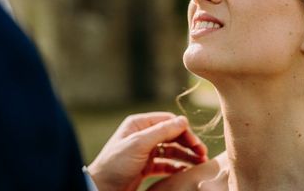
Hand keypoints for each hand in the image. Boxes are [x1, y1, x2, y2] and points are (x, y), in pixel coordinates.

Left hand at [87, 112, 207, 190]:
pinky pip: (165, 164)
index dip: (184, 130)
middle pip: (171, 135)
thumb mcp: (139, 144)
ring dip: (185, 156)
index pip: (168, 121)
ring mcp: (144, 152)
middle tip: (202, 155)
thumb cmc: (116, 165)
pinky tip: (185, 172)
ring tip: (199, 164)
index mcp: (139, 124)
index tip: (195, 143)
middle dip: (187, 144)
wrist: (101, 189)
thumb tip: (183, 120)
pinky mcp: (145, 168)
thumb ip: (162, 131)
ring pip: (170, 150)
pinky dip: (176, 167)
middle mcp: (142, 136)